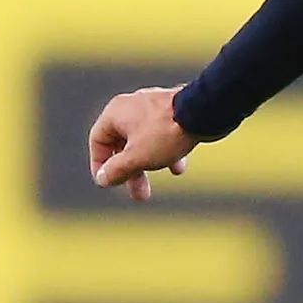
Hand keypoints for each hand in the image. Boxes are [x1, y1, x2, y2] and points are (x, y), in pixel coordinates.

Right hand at [89, 86, 197, 201]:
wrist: (204, 112)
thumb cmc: (166, 132)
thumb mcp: (136, 157)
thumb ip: (116, 170)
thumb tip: (103, 179)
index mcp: (115, 113)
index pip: (98, 141)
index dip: (100, 164)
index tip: (108, 182)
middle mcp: (132, 107)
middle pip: (123, 144)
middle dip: (131, 172)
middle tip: (139, 195)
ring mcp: (154, 108)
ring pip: (145, 142)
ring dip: (149, 166)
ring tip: (159, 185)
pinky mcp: (175, 111)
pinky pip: (164, 136)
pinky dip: (167, 153)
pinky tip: (178, 169)